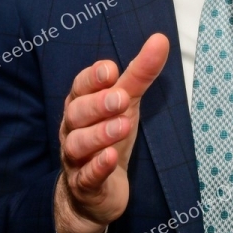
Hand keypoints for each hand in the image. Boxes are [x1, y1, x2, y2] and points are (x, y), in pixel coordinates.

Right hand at [53, 34, 168, 232]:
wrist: (94, 192)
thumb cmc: (110, 137)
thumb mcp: (127, 104)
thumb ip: (140, 74)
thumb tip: (160, 39)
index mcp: (81, 105)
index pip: (80, 87)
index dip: (93, 78)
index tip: (111, 69)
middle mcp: (72, 129)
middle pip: (76, 113)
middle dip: (97, 104)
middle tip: (121, 98)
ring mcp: (75, 158)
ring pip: (78, 144)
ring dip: (99, 134)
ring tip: (122, 126)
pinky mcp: (84, 185)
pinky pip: (86, 176)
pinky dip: (97, 167)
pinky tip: (111, 159)